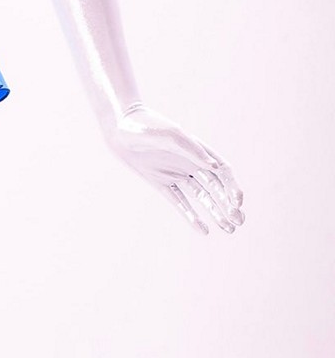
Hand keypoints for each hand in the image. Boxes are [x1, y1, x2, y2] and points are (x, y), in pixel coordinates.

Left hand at [104, 103, 244, 235]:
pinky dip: (191, 216)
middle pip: (216, 188)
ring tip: (229, 229)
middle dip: (228, 205)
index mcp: (198, 150)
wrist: (120, 129)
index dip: (232, 187)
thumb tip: (215, 166)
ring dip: (215, 213)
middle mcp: (190, 163)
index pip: (222, 172)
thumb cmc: (147, 127)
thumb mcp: (171, 135)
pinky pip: (179, 202)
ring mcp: (176, 174)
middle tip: (238, 222)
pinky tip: (203, 230)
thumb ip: (192, 150)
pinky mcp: (162, 183)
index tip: (238, 202)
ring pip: (202, 198)